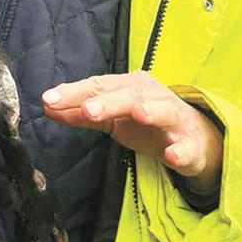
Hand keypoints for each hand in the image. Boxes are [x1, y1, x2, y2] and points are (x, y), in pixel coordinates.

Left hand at [41, 71, 223, 191]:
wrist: (194, 140)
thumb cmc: (146, 123)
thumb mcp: (111, 117)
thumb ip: (80, 113)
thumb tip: (47, 106)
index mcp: (128, 87)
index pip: (98, 86)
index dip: (74, 92)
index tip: (49, 99)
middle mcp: (151, 97)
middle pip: (127, 95)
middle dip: (107, 101)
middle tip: (88, 109)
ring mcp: (174, 119)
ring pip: (162, 111)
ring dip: (151, 111)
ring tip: (138, 113)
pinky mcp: (191, 144)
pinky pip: (187, 148)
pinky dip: (181, 151)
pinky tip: (172, 155)